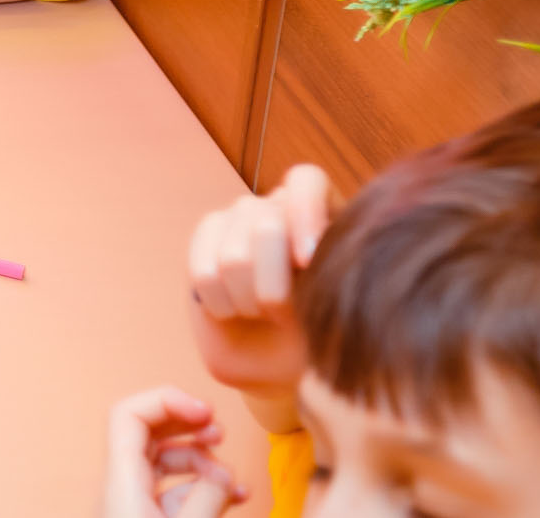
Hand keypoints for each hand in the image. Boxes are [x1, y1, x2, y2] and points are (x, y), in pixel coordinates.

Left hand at [99, 387, 246, 517]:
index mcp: (121, 483)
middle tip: (218, 430)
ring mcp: (134, 504)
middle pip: (148, 432)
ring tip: (230, 476)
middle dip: (188, 424)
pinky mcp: (148, 517)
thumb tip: (223, 474)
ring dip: (201, 457)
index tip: (206, 412)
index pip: (128, 414)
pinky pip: (173, 490)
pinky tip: (234, 494)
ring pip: (164, 460)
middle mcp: (123, 487)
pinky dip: (202, 485)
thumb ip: (207, 498)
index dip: (168, 401)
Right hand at [186, 163, 334, 407]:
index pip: (305, 181)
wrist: (274, 358)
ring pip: (235, 258)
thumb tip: (307, 260)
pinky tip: (231, 311)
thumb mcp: (334, 310)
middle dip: (275, 288)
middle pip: (266, 228)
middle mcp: (277, 205)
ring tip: (259, 313)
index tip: (307, 263)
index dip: (303, 215)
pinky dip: (221, 305)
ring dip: (248, 302)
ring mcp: (238, 218)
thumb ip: (326, 280)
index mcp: (322, 211)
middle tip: (283, 316)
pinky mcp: (205, 238)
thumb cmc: (316, 332)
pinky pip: (204, 273)